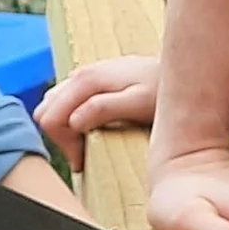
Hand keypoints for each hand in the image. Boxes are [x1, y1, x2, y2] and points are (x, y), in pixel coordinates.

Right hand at [36, 53, 160, 169]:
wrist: (182, 70)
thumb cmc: (161, 89)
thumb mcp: (138, 103)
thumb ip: (104, 109)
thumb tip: (73, 121)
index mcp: (86, 81)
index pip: (50, 117)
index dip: (63, 143)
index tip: (83, 160)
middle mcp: (79, 74)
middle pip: (46, 111)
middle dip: (60, 137)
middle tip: (84, 154)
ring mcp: (84, 76)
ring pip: (53, 106)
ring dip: (64, 128)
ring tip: (88, 143)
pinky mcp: (91, 81)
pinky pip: (65, 102)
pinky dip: (70, 119)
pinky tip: (91, 129)